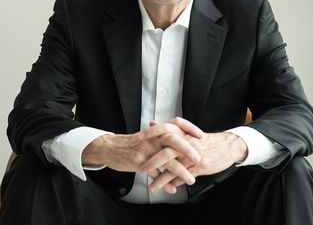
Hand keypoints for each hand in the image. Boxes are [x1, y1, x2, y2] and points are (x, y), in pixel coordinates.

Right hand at [82, 117, 202, 193]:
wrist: (111, 148)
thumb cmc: (132, 143)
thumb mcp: (149, 136)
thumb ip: (165, 137)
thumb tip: (183, 140)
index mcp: (157, 130)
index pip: (176, 122)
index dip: (189, 128)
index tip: (201, 136)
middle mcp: (152, 137)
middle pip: (172, 138)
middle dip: (187, 149)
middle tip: (199, 158)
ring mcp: (145, 149)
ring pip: (165, 159)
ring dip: (180, 170)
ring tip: (190, 179)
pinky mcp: (138, 161)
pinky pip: (154, 173)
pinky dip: (163, 182)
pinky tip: (171, 189)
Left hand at [141, 122, 247, 192]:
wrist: (227, 146)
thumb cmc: (205, 140)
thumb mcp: (187, 131)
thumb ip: (168, 128)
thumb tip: (152, 123)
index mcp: (182, 133)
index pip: (164, 130)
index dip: (150, 134)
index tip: (137, 139)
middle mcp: (186, 143)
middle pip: (165, 150)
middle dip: (151, 159)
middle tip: (139, 166)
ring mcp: (192, 155)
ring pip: (173, 166)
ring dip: (160, 177)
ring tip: (151, 185)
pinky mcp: (199, 167)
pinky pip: (184, 176)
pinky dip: (175, 183)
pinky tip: (168, 188)